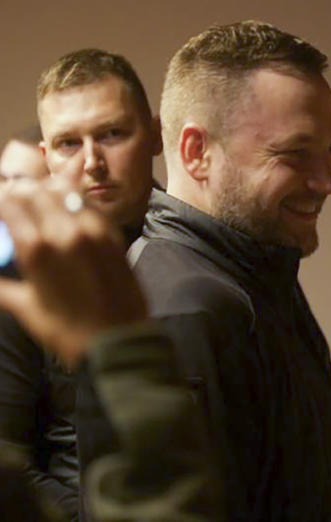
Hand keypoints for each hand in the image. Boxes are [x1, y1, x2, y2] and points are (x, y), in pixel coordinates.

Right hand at [0, 180, 146, 364]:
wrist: (117, 340)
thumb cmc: (67, 330)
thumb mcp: (26, 306)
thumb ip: (3, 286)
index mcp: (36, 250)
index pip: (10, 203)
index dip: (3, 201)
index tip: (4, 209)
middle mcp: (65, 232)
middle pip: (36, 191)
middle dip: (21, 192)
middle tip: (17, 202)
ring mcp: (93, 231)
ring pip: (64, 191)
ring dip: (48, 191)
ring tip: (41, 202)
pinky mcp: (114, 235)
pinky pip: (90, 205)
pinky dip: (74, 202)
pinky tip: (68, 211)